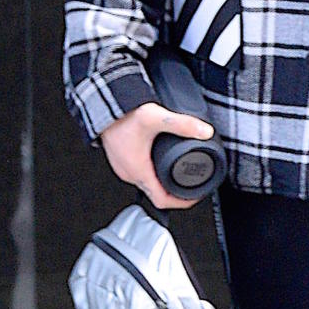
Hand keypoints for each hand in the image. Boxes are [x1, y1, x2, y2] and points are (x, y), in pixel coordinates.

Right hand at [100, 102, 214, 210]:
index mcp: (139, 171)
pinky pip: (139, 172)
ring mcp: (123, 167)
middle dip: (175, 192)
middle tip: (191, 184)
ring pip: (146, 183)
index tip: (195, 198)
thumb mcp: (156, 118)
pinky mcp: (121, 159)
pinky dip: (152, 172)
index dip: (182, 202)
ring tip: (178, 173)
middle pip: (155, 193)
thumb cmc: (122, 115)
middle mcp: (129, 173)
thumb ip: (182, 124)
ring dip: (163, 182)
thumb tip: (205, 131)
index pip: (162, 201)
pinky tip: (159, 161)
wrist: (103, 106)